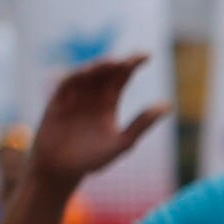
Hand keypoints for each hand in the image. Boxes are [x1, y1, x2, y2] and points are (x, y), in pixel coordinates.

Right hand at [23, 57, 159, 194]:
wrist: (62, 168)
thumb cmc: (93, 158)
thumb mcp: (122, 142)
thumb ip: (142, 124)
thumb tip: (167, 105)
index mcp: (109, 102)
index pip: (122, 77)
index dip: (132, 63)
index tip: (146, 55)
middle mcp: (91, 95)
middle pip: (105, 72)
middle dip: (115, 64)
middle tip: (127, 61)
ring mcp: (73, 96)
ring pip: (86, 74)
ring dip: (96, 68)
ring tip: (110, 64)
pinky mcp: (56, 101)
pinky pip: (65, 85)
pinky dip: (73, 78)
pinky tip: (84, 74)